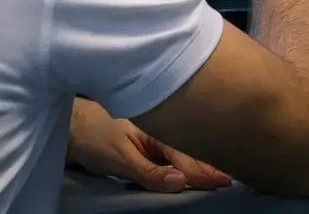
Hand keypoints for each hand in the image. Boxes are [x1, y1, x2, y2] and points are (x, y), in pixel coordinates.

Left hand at [67, 99, 230, 192]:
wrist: (72, 127)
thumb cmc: (95, 137)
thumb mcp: (121, 157)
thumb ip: (151, 171)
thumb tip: (182, 181)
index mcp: (158, 131)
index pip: (186, 157)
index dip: (205, 171)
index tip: (226, 181)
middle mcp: (162, 133)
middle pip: (192, 153)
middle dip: (213, 164)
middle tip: (236, 177)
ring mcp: (157, 139)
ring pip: (186, 154)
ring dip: (204, 163)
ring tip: (226, 173)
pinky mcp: (151, 146)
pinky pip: (175, 156)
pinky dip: (189, 164)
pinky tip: (199, 169)